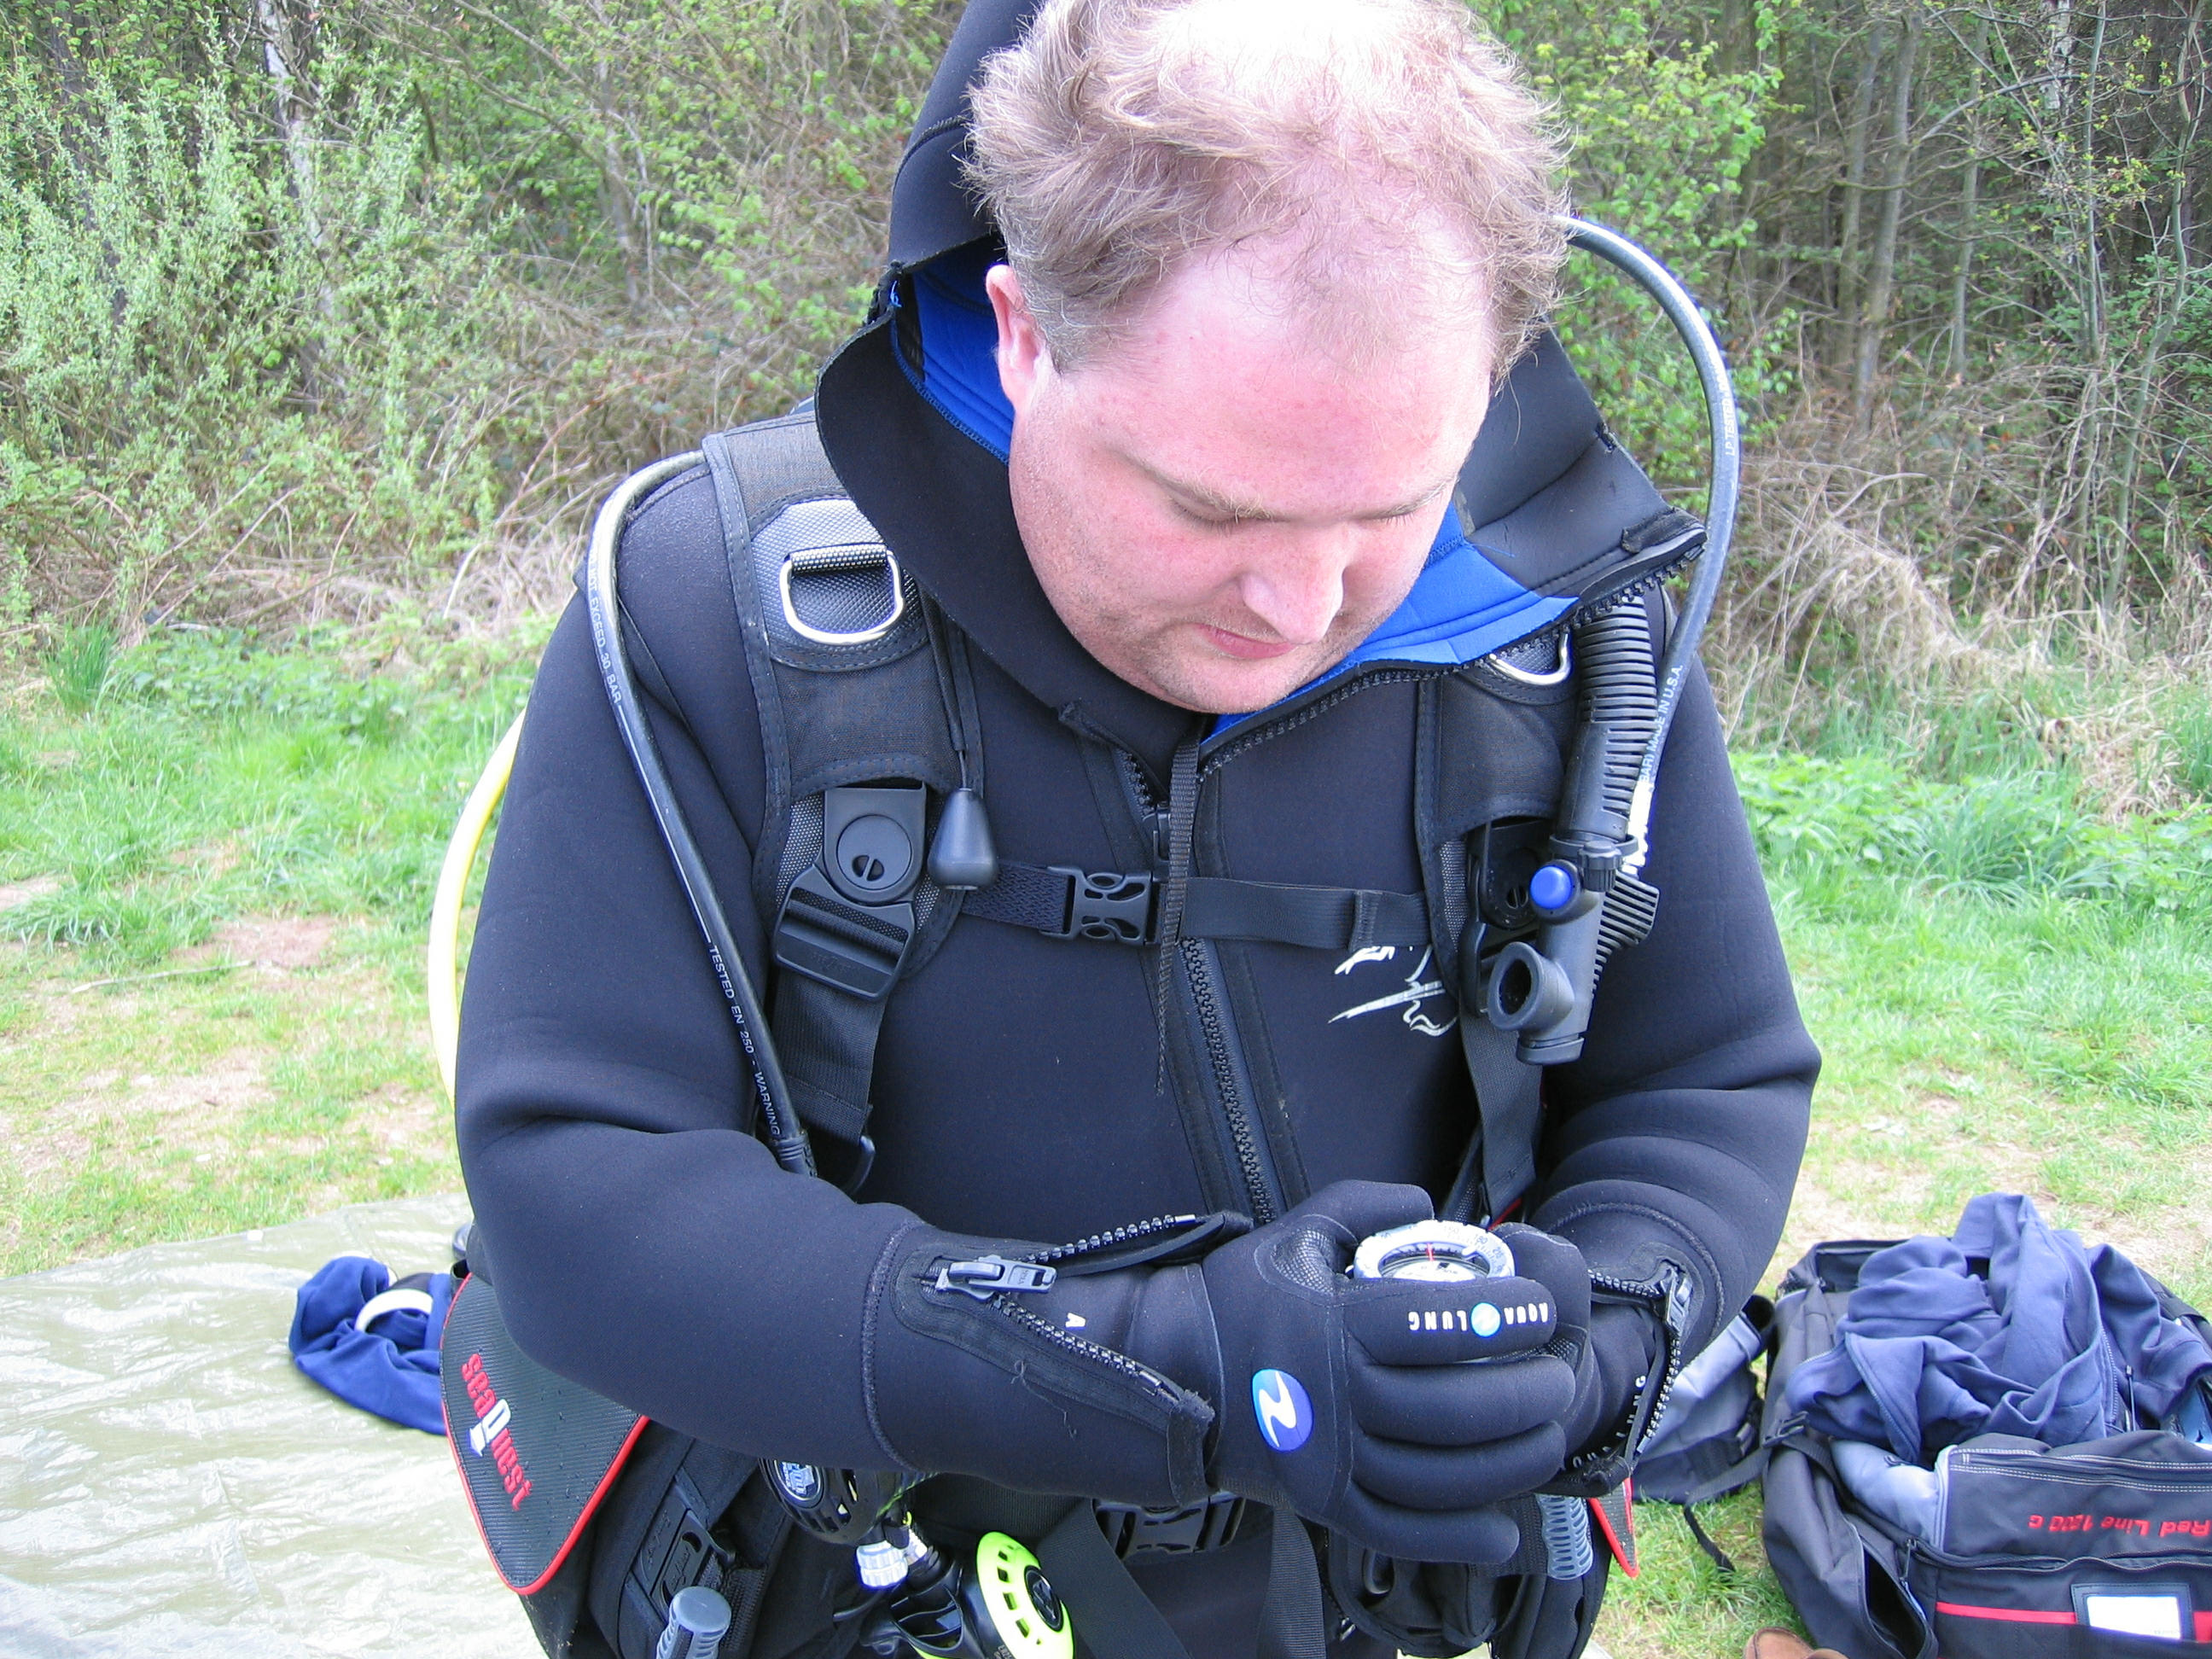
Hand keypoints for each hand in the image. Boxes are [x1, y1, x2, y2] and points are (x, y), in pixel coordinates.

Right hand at [1154, 1183, 1591, 1563]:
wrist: (1172, 1365)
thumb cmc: (1241, 1293)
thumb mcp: (1297, 1229)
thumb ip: (1366, 1205)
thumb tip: (1428, 1206)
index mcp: (1334, 1325)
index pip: (1436, 1325)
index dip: (1500, 1317)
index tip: (1538, 1309)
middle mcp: (1336, 1396)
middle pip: (1452, 1408)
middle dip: (1523, 1393)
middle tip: (1557, 1375)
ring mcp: (1329, 1458)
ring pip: (1438, 1475)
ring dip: (1508, 1460)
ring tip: (1546, 1434)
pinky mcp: (1323, 1504)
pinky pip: (1399, 1531)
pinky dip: (1456, 1536)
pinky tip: (1503, 1530)